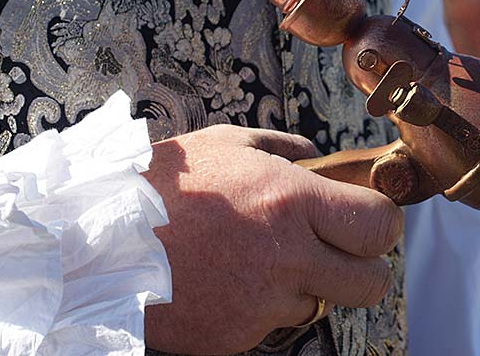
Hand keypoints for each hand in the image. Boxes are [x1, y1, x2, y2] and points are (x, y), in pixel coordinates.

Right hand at [142, 124, 402, 354]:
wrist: (96, 241)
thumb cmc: (163, 185)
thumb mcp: (227, 144)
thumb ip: (284, 147)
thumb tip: (318, 157)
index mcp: (290, 201)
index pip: (379, 226)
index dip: (383, 224)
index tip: (370, 220)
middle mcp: (285, 257)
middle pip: (371, 283)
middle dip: (366, 268)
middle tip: (342, 252)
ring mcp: (261, 302)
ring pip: (319, 305)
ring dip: (306, 287)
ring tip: (262, 260)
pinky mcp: (236, 335)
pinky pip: (273, 325)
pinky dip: (264, 307)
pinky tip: (231, 280)